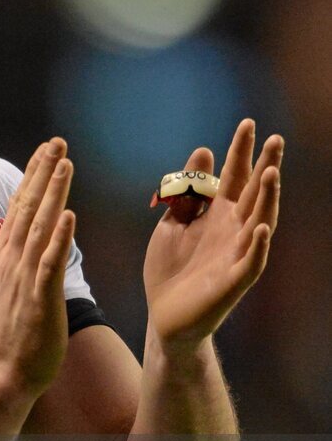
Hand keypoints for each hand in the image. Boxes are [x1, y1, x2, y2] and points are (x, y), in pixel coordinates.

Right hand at [0, 139, 75, 395]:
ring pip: (40, 226)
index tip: (45, 149)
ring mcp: (25, 276)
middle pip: (28, 206)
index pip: (20, 206)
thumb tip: (38, 235)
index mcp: (8, 254)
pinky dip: (59, 237)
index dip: (33, 176)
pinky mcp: (39, 296)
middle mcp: (13, 258)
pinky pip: (49, 261)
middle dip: (42, 172)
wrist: (5, 370)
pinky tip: (69, 214)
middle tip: (56, 141)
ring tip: (65, 163)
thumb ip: (24, 257)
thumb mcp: (16, 284)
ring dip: (52, 193)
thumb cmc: (14, 331)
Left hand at [143, 119, 282, 348]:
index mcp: (218, 215)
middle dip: (264, 167)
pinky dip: (258, 246)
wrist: (165, 317)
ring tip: (272, 173)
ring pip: (259, 223)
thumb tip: (204, 150)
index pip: (234, 177)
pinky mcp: (232, 283)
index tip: (248, 123)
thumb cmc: (170, 269)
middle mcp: (233, 231)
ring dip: (267, 200)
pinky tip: (261, 228)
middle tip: (275, 138)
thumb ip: (187, 192)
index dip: (241, 152)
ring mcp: (236, 255)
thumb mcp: (173, 222)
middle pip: (253, 194)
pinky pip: (251, 263)